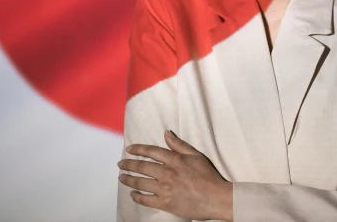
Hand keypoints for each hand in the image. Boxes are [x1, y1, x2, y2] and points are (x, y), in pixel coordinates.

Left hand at [118, 130, 232, 220]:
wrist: (216, 198)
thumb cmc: (208, 176)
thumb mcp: (195, 155)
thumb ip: (179, 145)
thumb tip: (166, 133)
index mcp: (174, 160)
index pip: (151, 151)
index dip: (138, 149)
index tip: (129, 149)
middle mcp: (166, 173)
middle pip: (142, 166)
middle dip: (129, 164)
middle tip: (121, 164)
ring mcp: (164, 189)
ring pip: (140, 182)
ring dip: (129, 179)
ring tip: (122, 177)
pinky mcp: (165, 203)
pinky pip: (146, 200)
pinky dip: (137, 197)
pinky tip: (132, 194)